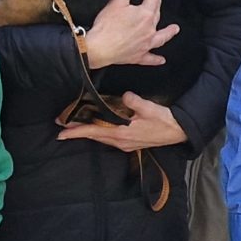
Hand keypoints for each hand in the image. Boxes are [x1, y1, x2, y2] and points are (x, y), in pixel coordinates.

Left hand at [57, 92, 186, 151]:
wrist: (178, 132)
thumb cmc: (164, 121)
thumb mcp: (149, 108)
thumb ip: (134, 101)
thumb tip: (124, 96)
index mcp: (122, 133)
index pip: (94, 132)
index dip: (76, 132)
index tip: (61, 132)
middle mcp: (120, 141)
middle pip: (94, 136)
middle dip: (77, 131)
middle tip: (61, 125)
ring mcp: (125, 144)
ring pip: (101, 138)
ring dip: (88, 132)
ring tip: (74, 126)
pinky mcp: (130, 143)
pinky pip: (109, 139)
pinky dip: (99, 133)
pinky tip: (96, 128)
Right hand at [79, 0, 178, 71]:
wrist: (99, 48)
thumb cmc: (107, 25)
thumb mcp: (118, 1)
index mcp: (145, 15)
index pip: (153, 0)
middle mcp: (149, 30)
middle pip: (156, 16)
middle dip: (157, 7)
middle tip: (157, 2)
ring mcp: (145, 44)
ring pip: (161, 38)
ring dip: (168, 33)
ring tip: (175, 29)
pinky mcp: (138, 56)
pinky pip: (150, 58)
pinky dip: (156, 59)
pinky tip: (162, 60)